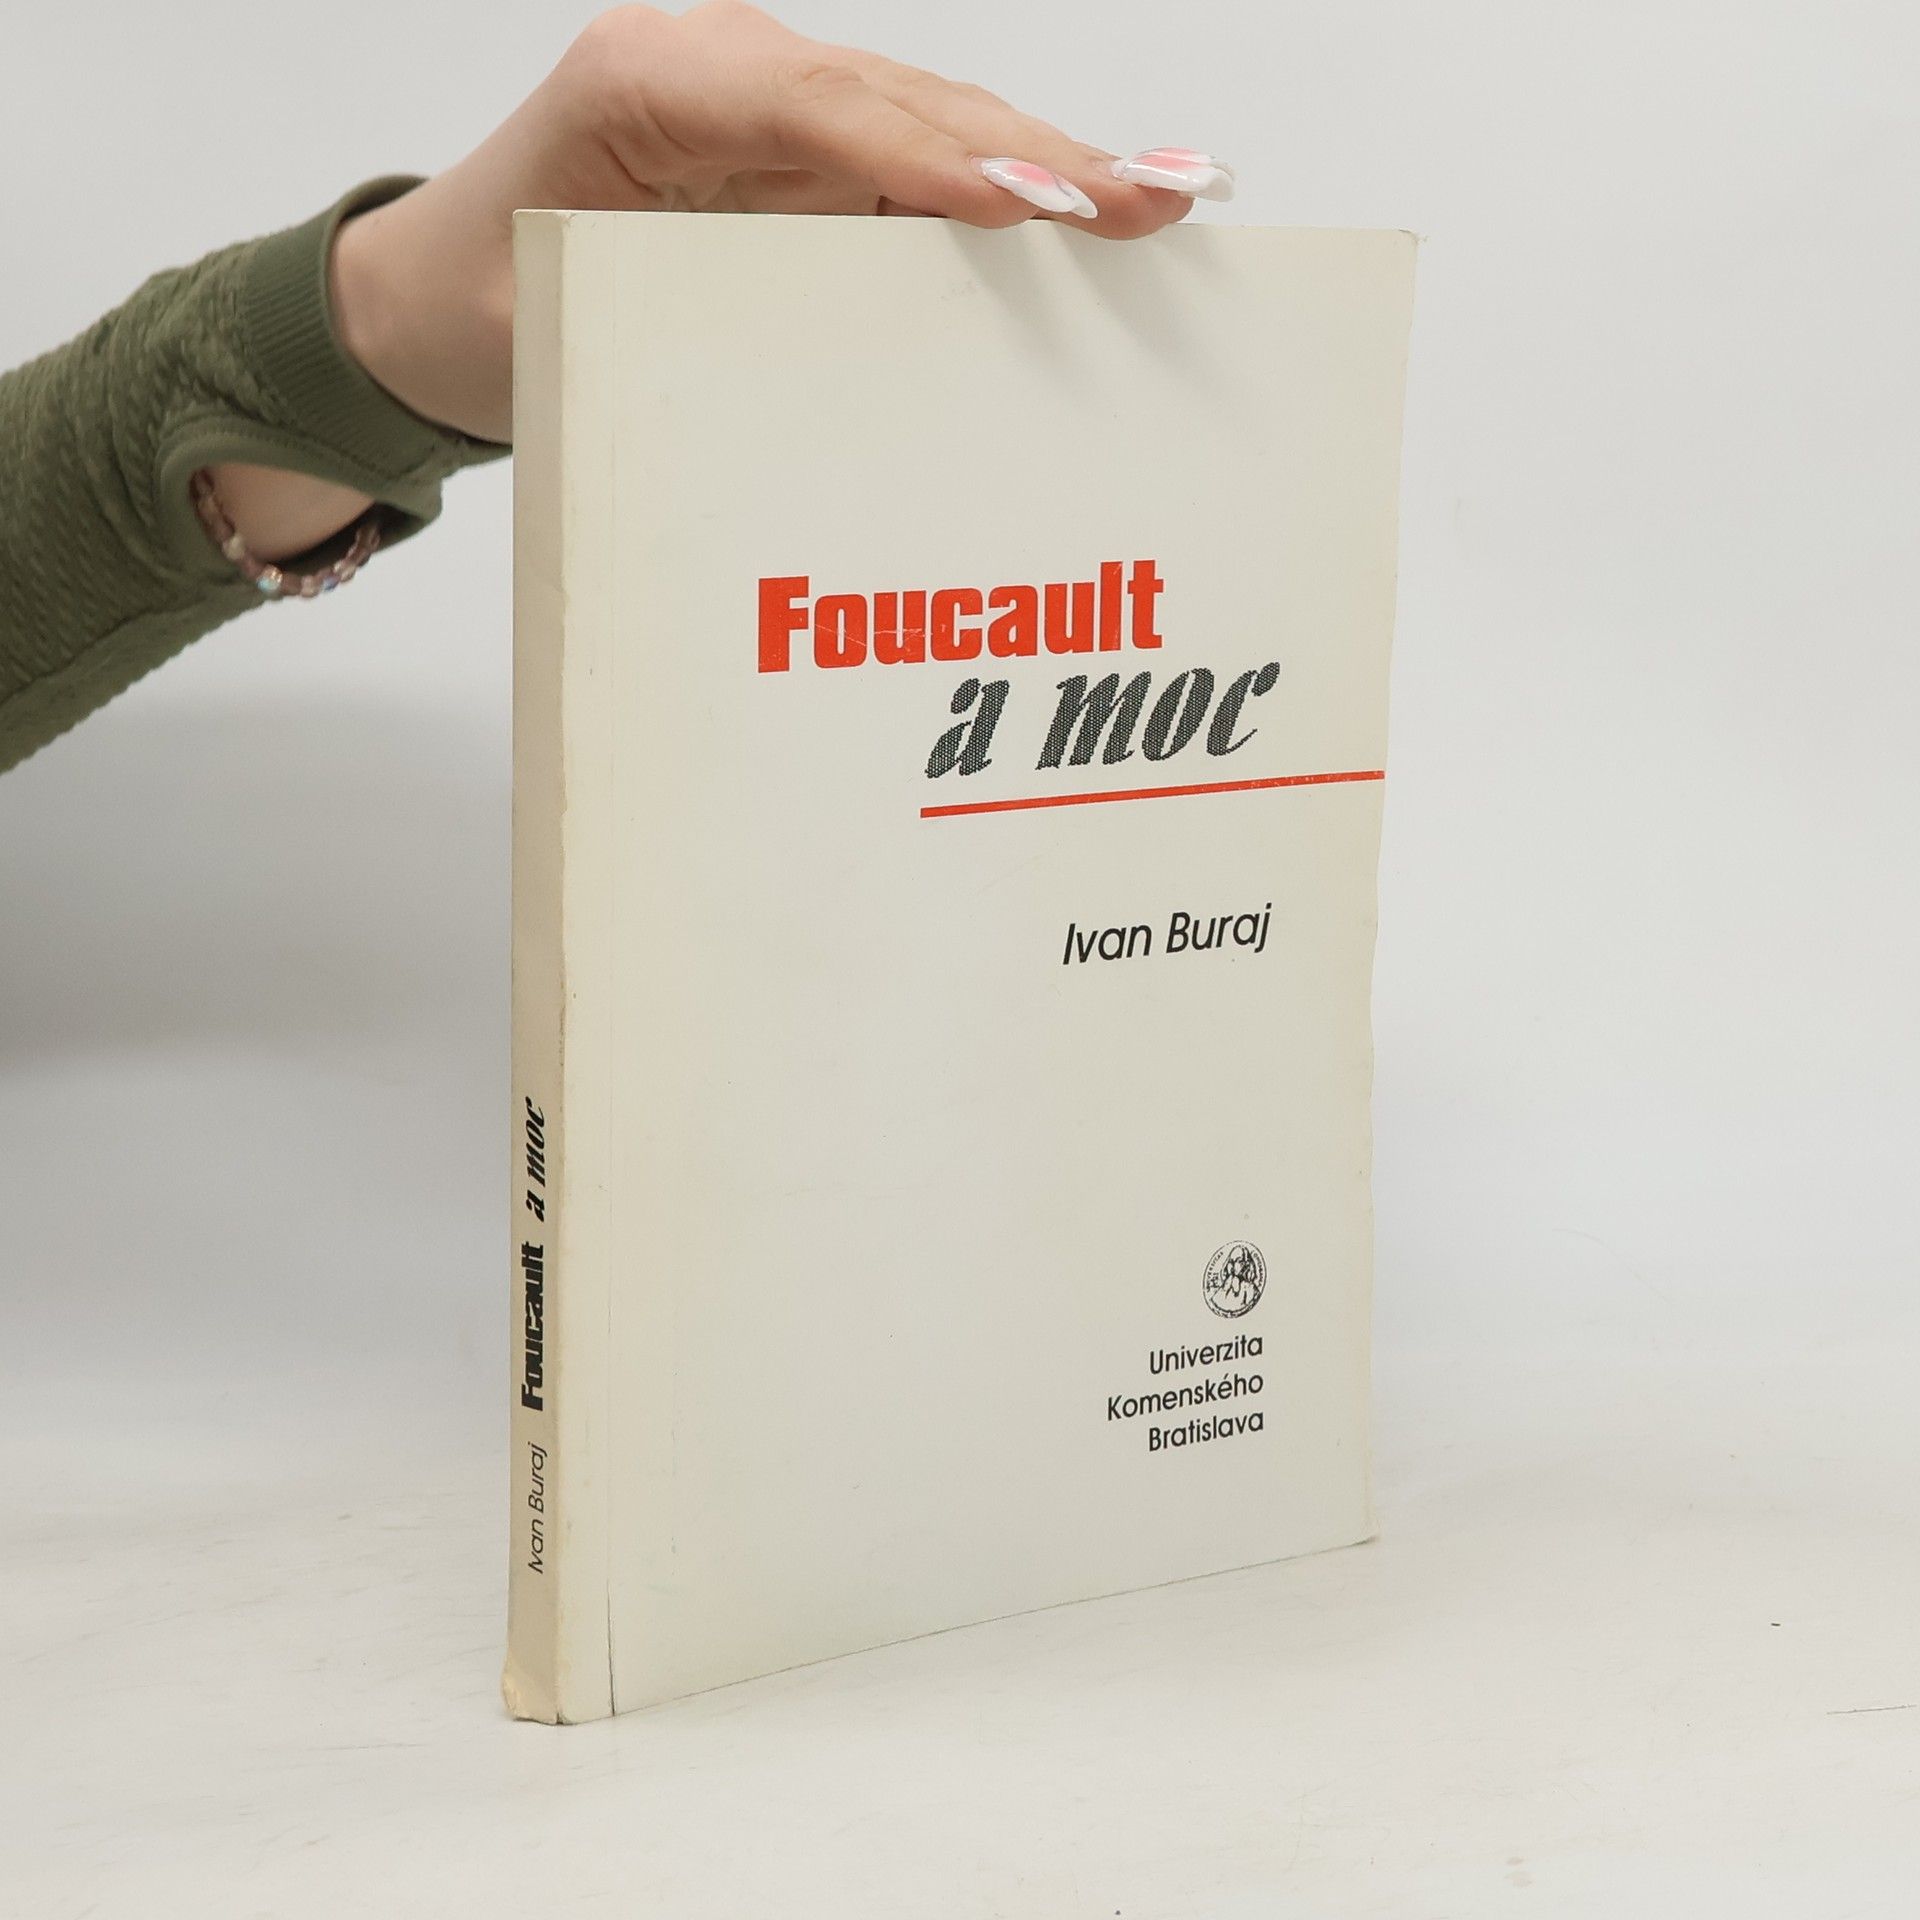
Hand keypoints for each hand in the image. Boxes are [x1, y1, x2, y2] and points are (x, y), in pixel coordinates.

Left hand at [329, 0, 1232, 443]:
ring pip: (928, 123)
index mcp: (647, 86)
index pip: (817, 110)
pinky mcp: (795, 158)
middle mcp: (720, 74)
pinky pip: (911, 163)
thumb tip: (829, 362)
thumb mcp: (559, 324)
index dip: (932, 158)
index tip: (1030, 207)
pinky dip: (1001, 190)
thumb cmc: (479, 309)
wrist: (429, 298)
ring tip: (1161, 198)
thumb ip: (680, 317)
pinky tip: (1088, 209)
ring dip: (1045, 166)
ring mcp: (766, 110)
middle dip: (1033, 155)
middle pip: (904, 102)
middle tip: (1149, 202)